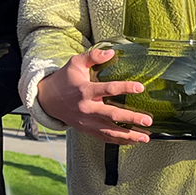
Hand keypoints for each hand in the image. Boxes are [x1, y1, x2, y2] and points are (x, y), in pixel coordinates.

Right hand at [36, 48, 154, 144]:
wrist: (48, 99)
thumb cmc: (65, 80)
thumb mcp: (76, 63)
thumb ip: (93, 56)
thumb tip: (111, 53)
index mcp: (85, 90)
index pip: (108, 89)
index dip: (125, 87)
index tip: (140, 87)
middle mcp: (86, 108)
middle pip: (111, 115)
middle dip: (131, 118)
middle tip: (148, 120)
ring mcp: (87, 122)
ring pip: (110, 131)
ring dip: (129, 136)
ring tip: (145, 137)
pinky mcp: (87, 130)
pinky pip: (105, 138)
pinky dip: (120, 141)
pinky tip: (133, 141)